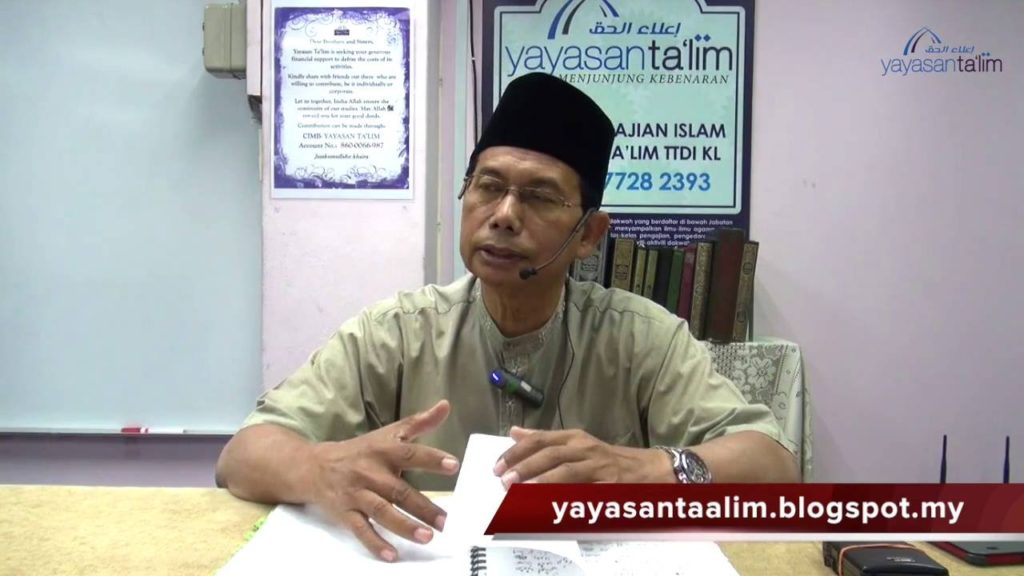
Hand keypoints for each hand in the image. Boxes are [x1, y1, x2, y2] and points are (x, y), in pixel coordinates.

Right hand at [308, 400, 459, 561]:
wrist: (315, 466)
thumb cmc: (361, 450)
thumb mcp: (389, 433)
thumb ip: (420, 422)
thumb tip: (445, 406)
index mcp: (383, 450)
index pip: (410, 453)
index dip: (431, 458)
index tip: (453, 465)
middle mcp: (370, 472)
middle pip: (399, 491)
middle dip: (423, 507)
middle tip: (445, 521)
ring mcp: (357, 494)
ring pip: (382, 512)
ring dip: (404, 526)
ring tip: (427, 537)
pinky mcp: (345, 513)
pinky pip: (361, 530)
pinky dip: (375, 543)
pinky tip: (392, 555)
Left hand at [493, 427, 672, 486]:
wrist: (651, 469)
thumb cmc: (608, 459)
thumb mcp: (577, 444)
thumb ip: (546, 440)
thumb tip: (514, 432)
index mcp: (575, 437)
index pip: (540, 439)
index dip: (517, 452)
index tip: (497, 466)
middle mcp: (585, 448)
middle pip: (550, 453)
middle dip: (525, 466)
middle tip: (504, 480)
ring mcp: (599, 466)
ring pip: (567, 470)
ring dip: (541, 480)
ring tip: (522, 490)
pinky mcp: (610, 485)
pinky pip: (586, 491)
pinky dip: (568, 497)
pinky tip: (552, 505)